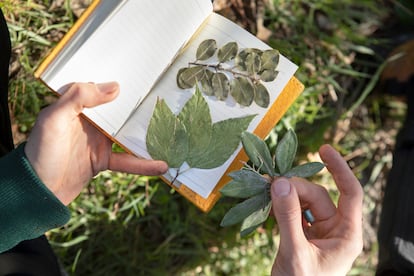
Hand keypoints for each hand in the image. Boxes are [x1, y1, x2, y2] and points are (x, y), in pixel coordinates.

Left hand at [25, 82, 167, 204]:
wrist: (39, 192)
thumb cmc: (42, 152)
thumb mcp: (54, 119)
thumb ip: (78, 98)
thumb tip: (115, 87)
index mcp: (77, 106)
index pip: (102, 89)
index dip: (122, 83)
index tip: (145, 78)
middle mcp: (90, 121)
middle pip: (121, 112)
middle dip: (141, 107)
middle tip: (168, 101)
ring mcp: (99, 141)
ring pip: (128, 135)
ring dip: (148, 136)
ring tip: (172, 133)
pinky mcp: (104, 161)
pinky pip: (127, 160)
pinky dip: (144, 164)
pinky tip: (162, 165)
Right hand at [270, 144, 362, 275]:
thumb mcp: (295, 251)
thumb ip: (288, 217)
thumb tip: (280, 183)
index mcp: (346, 234)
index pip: (350, 192)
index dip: (339, 168)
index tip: (324, 149)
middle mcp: (335, 230)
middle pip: (317, 196)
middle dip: (295, 188)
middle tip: (271, 185)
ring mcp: (319, 232)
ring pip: (303, 202)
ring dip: (286, 196)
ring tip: (267, 192)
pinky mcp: (304, 235)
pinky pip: (294, 213)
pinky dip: (281, 207)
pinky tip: (269, 205)